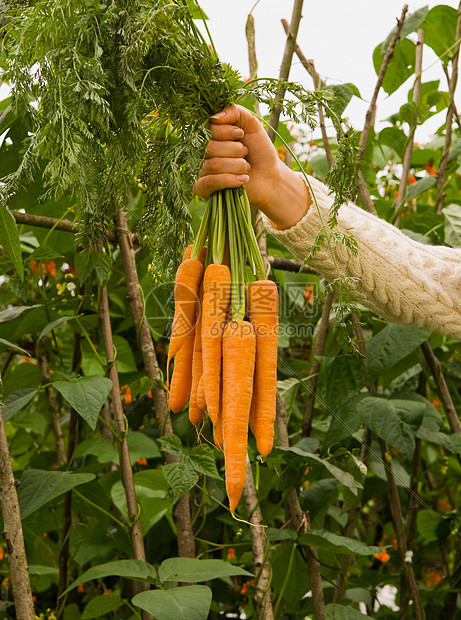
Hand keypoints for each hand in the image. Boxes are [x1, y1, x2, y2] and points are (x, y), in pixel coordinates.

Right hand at [193, 104, 310, 229]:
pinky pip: (211, 182)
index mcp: (209, 134)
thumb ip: (233, 111)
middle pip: (208, 147)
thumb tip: (214, 118)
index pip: (206, 128)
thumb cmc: (259, 150)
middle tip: (245, 153)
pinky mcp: (202, 189)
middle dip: (234, 150)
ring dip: (237, 166)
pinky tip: (244, 179)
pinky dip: (230, 180)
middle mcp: (201, 151)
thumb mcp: (250, 123)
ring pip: (213, 165)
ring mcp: (200, 171)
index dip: (225, 131)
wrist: (270, 177)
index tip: (240, 134)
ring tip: (246, 167)